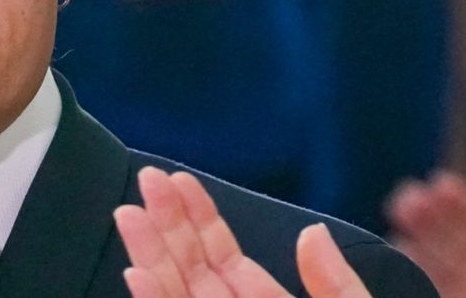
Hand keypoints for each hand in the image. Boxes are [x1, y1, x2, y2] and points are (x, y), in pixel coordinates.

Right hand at [114, 166, 372, 296]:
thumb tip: (313, 232)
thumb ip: (336, 285)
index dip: (201, 218)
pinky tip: (138, 272)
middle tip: (146, 180)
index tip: (179, 179)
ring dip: (150, 256)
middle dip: (167, 227)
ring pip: (175, 295)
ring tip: (129, 214)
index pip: (226, 259)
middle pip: (193, 272)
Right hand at [387, 172, 465, 297]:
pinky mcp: (453, 297)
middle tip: (410, 194)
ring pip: (434, 251)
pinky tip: (401, 248)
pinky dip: (413, 266)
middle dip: (428, 211)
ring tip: (400, 210)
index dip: (459, 199)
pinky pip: (430, 280)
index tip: (440, 183)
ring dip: (416, 232)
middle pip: (449, 230)